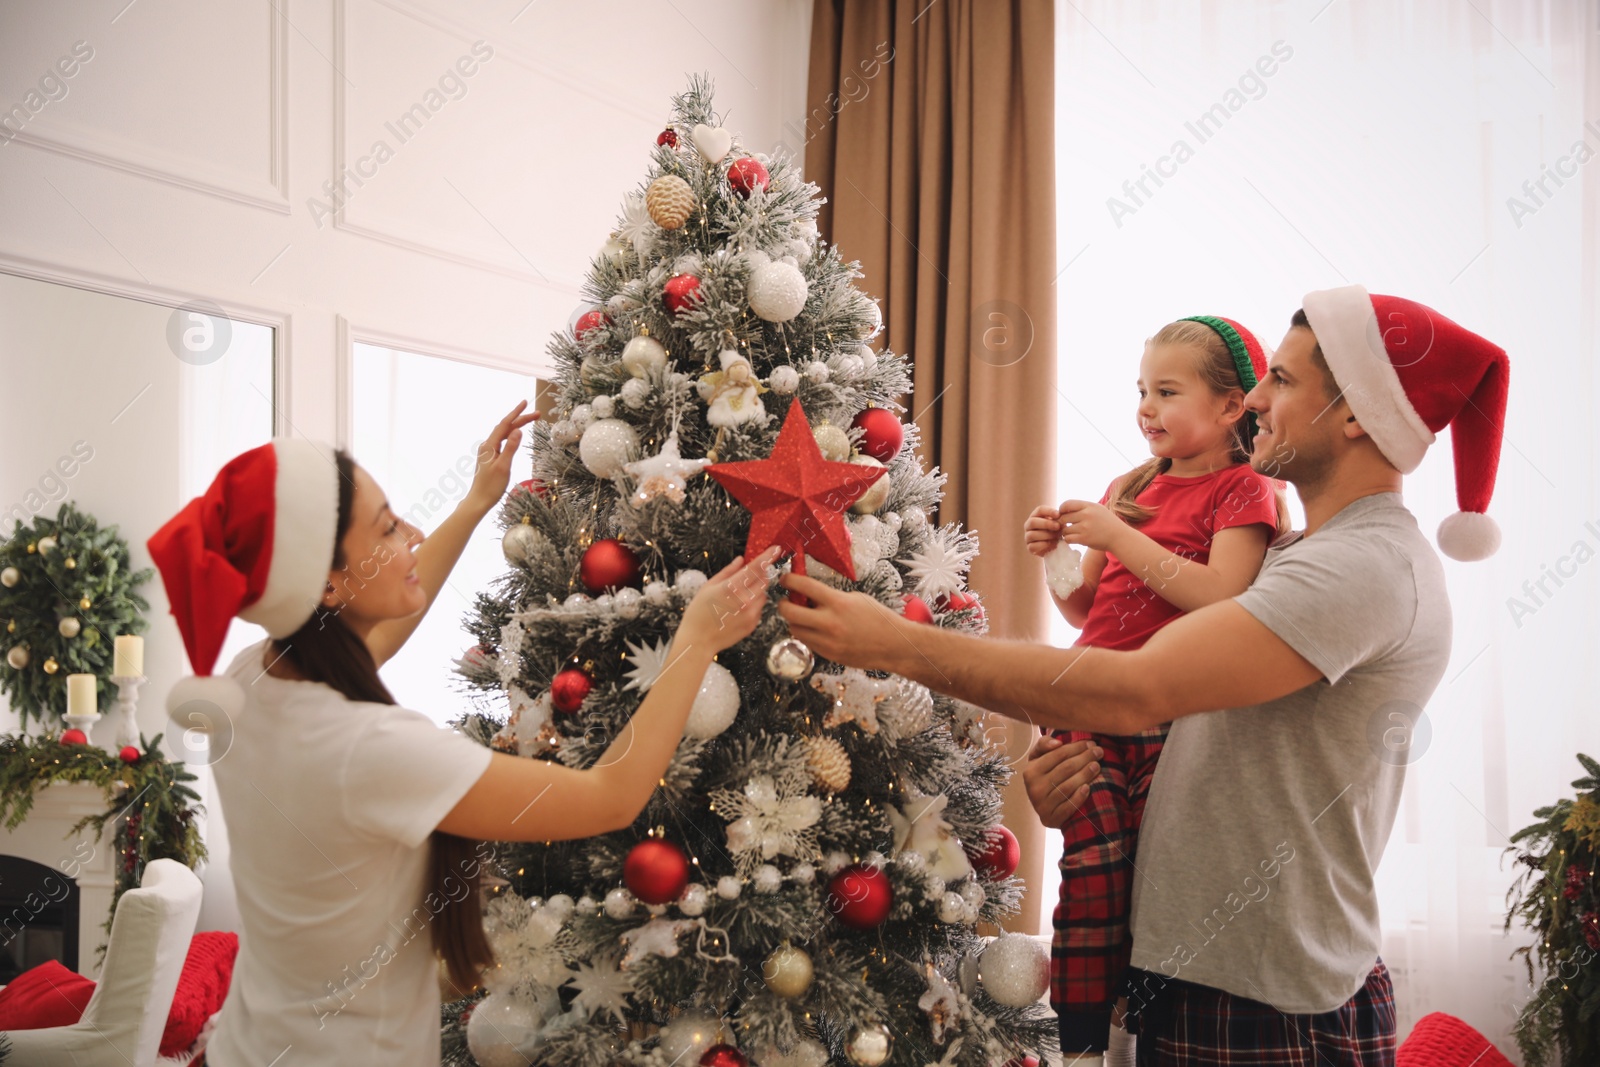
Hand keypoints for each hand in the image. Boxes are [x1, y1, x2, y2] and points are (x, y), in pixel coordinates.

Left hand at [464, 401, 540, 514]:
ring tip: (529, 420)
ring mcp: (488, 451)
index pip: (504, 425)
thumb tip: (519, 430)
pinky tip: (516, 434)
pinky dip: (511, 434)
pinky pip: (502, 441)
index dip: (516, 413)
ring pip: (503, 434)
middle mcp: (487, 446)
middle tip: (536, 414)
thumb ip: (511, 447)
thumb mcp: (504, 466)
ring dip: (516, 426)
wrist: (479, 500)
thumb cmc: (491, 486)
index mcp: (489, 446)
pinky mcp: (491, 457)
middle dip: (520, 419)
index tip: (525, 403)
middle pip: (505, 427)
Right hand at [677, 548, 781, 652]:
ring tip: (736, 599)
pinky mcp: (753, 624)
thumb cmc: (699, 613)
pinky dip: (753, 605)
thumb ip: (728, 571)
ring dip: (756, 591)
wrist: (699, 641)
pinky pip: (759, 609)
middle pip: (764, 579)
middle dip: (760, 575)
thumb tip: (741, 560)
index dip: (768, 556)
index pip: (756, 567)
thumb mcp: (709, 586)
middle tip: (747, 578)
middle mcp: (745, 600)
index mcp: (732, 587)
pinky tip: (736, 611)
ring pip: (763, 594)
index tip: (776, 549)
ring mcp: (751, 613)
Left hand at [777, 572, 905, 669]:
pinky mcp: (828, 654)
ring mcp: (827, 641)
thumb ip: (831, 596)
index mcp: (837, 602)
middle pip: (789, 612)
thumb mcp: (855, 598)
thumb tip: (809, 594)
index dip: (789, 580)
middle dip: (783, 604)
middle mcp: (829, 622)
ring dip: (794, 621)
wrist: (893, 645)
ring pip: (794, 630)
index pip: (803, 586)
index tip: (785, 579)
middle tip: (786, 600)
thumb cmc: (877, 618)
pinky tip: (815, 629)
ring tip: (803, 616)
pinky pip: (806, 642)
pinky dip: (806, 634)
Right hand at [1023, 733, 1102, 827]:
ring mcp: (1042, 805)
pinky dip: (1078, 797)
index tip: (1091, 743)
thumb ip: (1044, 744)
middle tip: (1099, 752)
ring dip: (1085, 775)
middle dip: (1084, 758)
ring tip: (1097, 766)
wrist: (1044, 806)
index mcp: (1031, 771)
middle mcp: (1034, 788)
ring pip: (1067, 787)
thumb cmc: (1045, 777)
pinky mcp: (1051, 819)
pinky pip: (1068, 807)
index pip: (1058, 754)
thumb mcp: (1039, 759)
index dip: (1076, 747)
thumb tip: (1057, 743)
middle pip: (1065, 769)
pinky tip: (1088, 788)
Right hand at [1024, 504, 1062, 557]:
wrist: (1056, 546)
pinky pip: (1033, 546)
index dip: (1049, 511)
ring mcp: (1027, 537)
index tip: (1058, 515)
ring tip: (1056, 537)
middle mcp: (1029, 525)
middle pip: (1032, 522)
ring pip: (1032, 534)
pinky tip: (1053, 544)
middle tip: (1057, 526)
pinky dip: (1044, 545)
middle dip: (1046, 524)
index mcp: (1036, 516)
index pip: (1039, 510)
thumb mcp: (1059, 524)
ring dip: (1046, 535)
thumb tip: (1060, 517)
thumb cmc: (1057, 531)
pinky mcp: (1029, 548)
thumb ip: (1059, 520)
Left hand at [1057, 500, 1126, 553]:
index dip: (1062, 510)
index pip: (1067, 504)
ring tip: (1072, 533)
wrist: (1119, 537)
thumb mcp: (1098, 509)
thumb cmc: (1108, 523)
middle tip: (1066, 526)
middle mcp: (1086, 515)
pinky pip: (1068, 538)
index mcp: (1089, 506)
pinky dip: (1068, 539)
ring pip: (1064, 529)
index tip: (1063, 514)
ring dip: (1066, 532)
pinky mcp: (1084, 539)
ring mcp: (1085, 527)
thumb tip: (1065, 509)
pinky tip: (1074, 539)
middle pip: (1063, 517)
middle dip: (1062, 522)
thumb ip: (1083, 507)